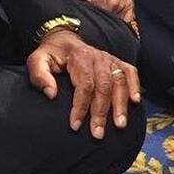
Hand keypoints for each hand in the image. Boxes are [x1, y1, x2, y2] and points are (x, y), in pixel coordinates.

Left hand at [25, 29, 140, 138]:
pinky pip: (130, 72)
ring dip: (120, 104)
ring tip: (119, 125)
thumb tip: (51, 94)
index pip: (84, 84)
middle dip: (101, 112)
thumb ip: (39, 75)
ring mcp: (109, 59)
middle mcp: (98, 57)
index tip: (75, 125)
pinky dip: (135, 85)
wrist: (64, 40)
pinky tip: (135, 101)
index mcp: (79, 57)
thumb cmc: (51, 55)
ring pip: (119, 81)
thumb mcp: (37, 60)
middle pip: (104, 86)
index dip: (81, 106)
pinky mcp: (116, 62)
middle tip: (98, 133)